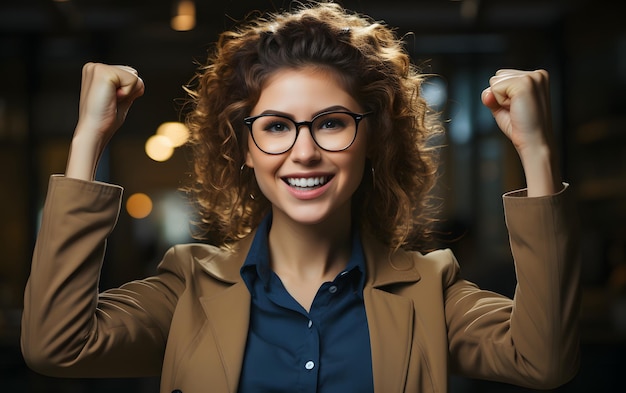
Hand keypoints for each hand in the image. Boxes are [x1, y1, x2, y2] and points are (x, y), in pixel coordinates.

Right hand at [75, 62, 144, 145]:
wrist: (95, 131)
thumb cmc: (106, 119)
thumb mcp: (120, 99)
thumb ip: (127, 87)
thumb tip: (139, 81)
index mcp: (97, 71)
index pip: (129, 74)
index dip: (128, 92)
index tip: (112, 102)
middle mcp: (94, 66)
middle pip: (133, 73)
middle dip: (130, 91)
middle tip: (111, 102)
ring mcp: (97, 67)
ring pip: (134, 76)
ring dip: (129, 93)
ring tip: (110, 101)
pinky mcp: (103, 72)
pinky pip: (133, 80)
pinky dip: (128, 93)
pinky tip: (112, 99)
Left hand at [481, 69, 560, 195]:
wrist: (533, 143)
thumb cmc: (521, 128)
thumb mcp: (502, 107)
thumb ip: (492, 95)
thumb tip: (487, 92)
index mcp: (536, 77)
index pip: (503, 76)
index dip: (502, 96)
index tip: (518, 109)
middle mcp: (537, 74)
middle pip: (497, 76)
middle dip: (500, 96)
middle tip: (517, 111)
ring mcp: (532, 77)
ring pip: (495, 81)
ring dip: (500, 99)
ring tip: (517, 110)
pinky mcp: (525, 84)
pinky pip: (495, 88)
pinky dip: (500, 102)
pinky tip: (515, 109)